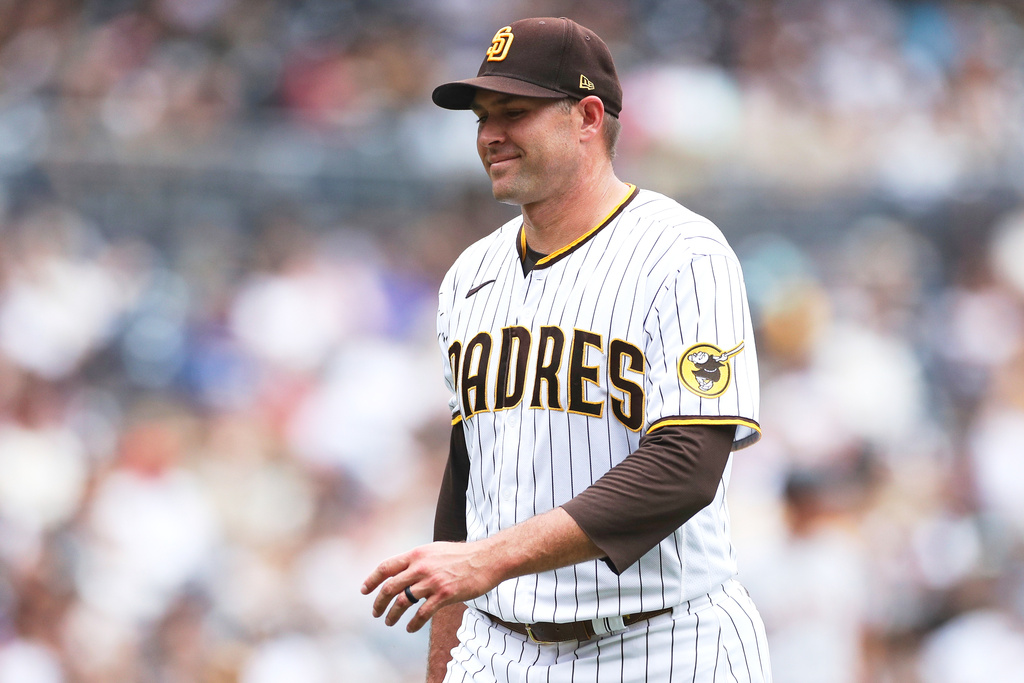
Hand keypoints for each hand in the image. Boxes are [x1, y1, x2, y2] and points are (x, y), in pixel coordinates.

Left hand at [360, 540, 498, 632]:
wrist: (487, 559)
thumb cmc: (463, 555)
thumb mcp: (436, 550)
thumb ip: (419, 560)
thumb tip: (404, 570)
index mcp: (417, 554)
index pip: (386, 567)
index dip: (371, 580)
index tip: (364, 591)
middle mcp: (421, 567)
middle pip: (390, 586)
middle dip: (379, 602)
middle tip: (375, 612)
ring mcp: (432, 581)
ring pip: (402, 601)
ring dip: (392, 615)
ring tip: (389, 622)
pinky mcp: (444, 595)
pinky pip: (421, 613)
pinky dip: (413, 623)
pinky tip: (409, 628)